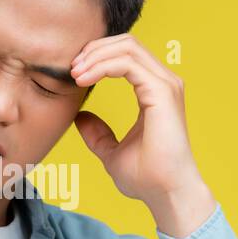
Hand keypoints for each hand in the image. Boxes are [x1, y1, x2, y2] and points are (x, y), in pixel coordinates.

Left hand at [69, 34, 213, 231]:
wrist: (167, 194)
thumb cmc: (148, 179)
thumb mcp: (112, 152)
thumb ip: (99, 134)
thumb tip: (81, 117)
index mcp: (156, 92)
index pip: (126, 55)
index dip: (97, 57)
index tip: (73, 74)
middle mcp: (164, 83)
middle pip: (127, 43)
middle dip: (94, 50)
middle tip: (71, 69)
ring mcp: (166, 85)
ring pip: (127, 47)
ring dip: (95, 56)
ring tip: (75, 73)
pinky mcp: (162, 92)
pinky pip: (127, 63)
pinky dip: (101, 66)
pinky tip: (83, 79)